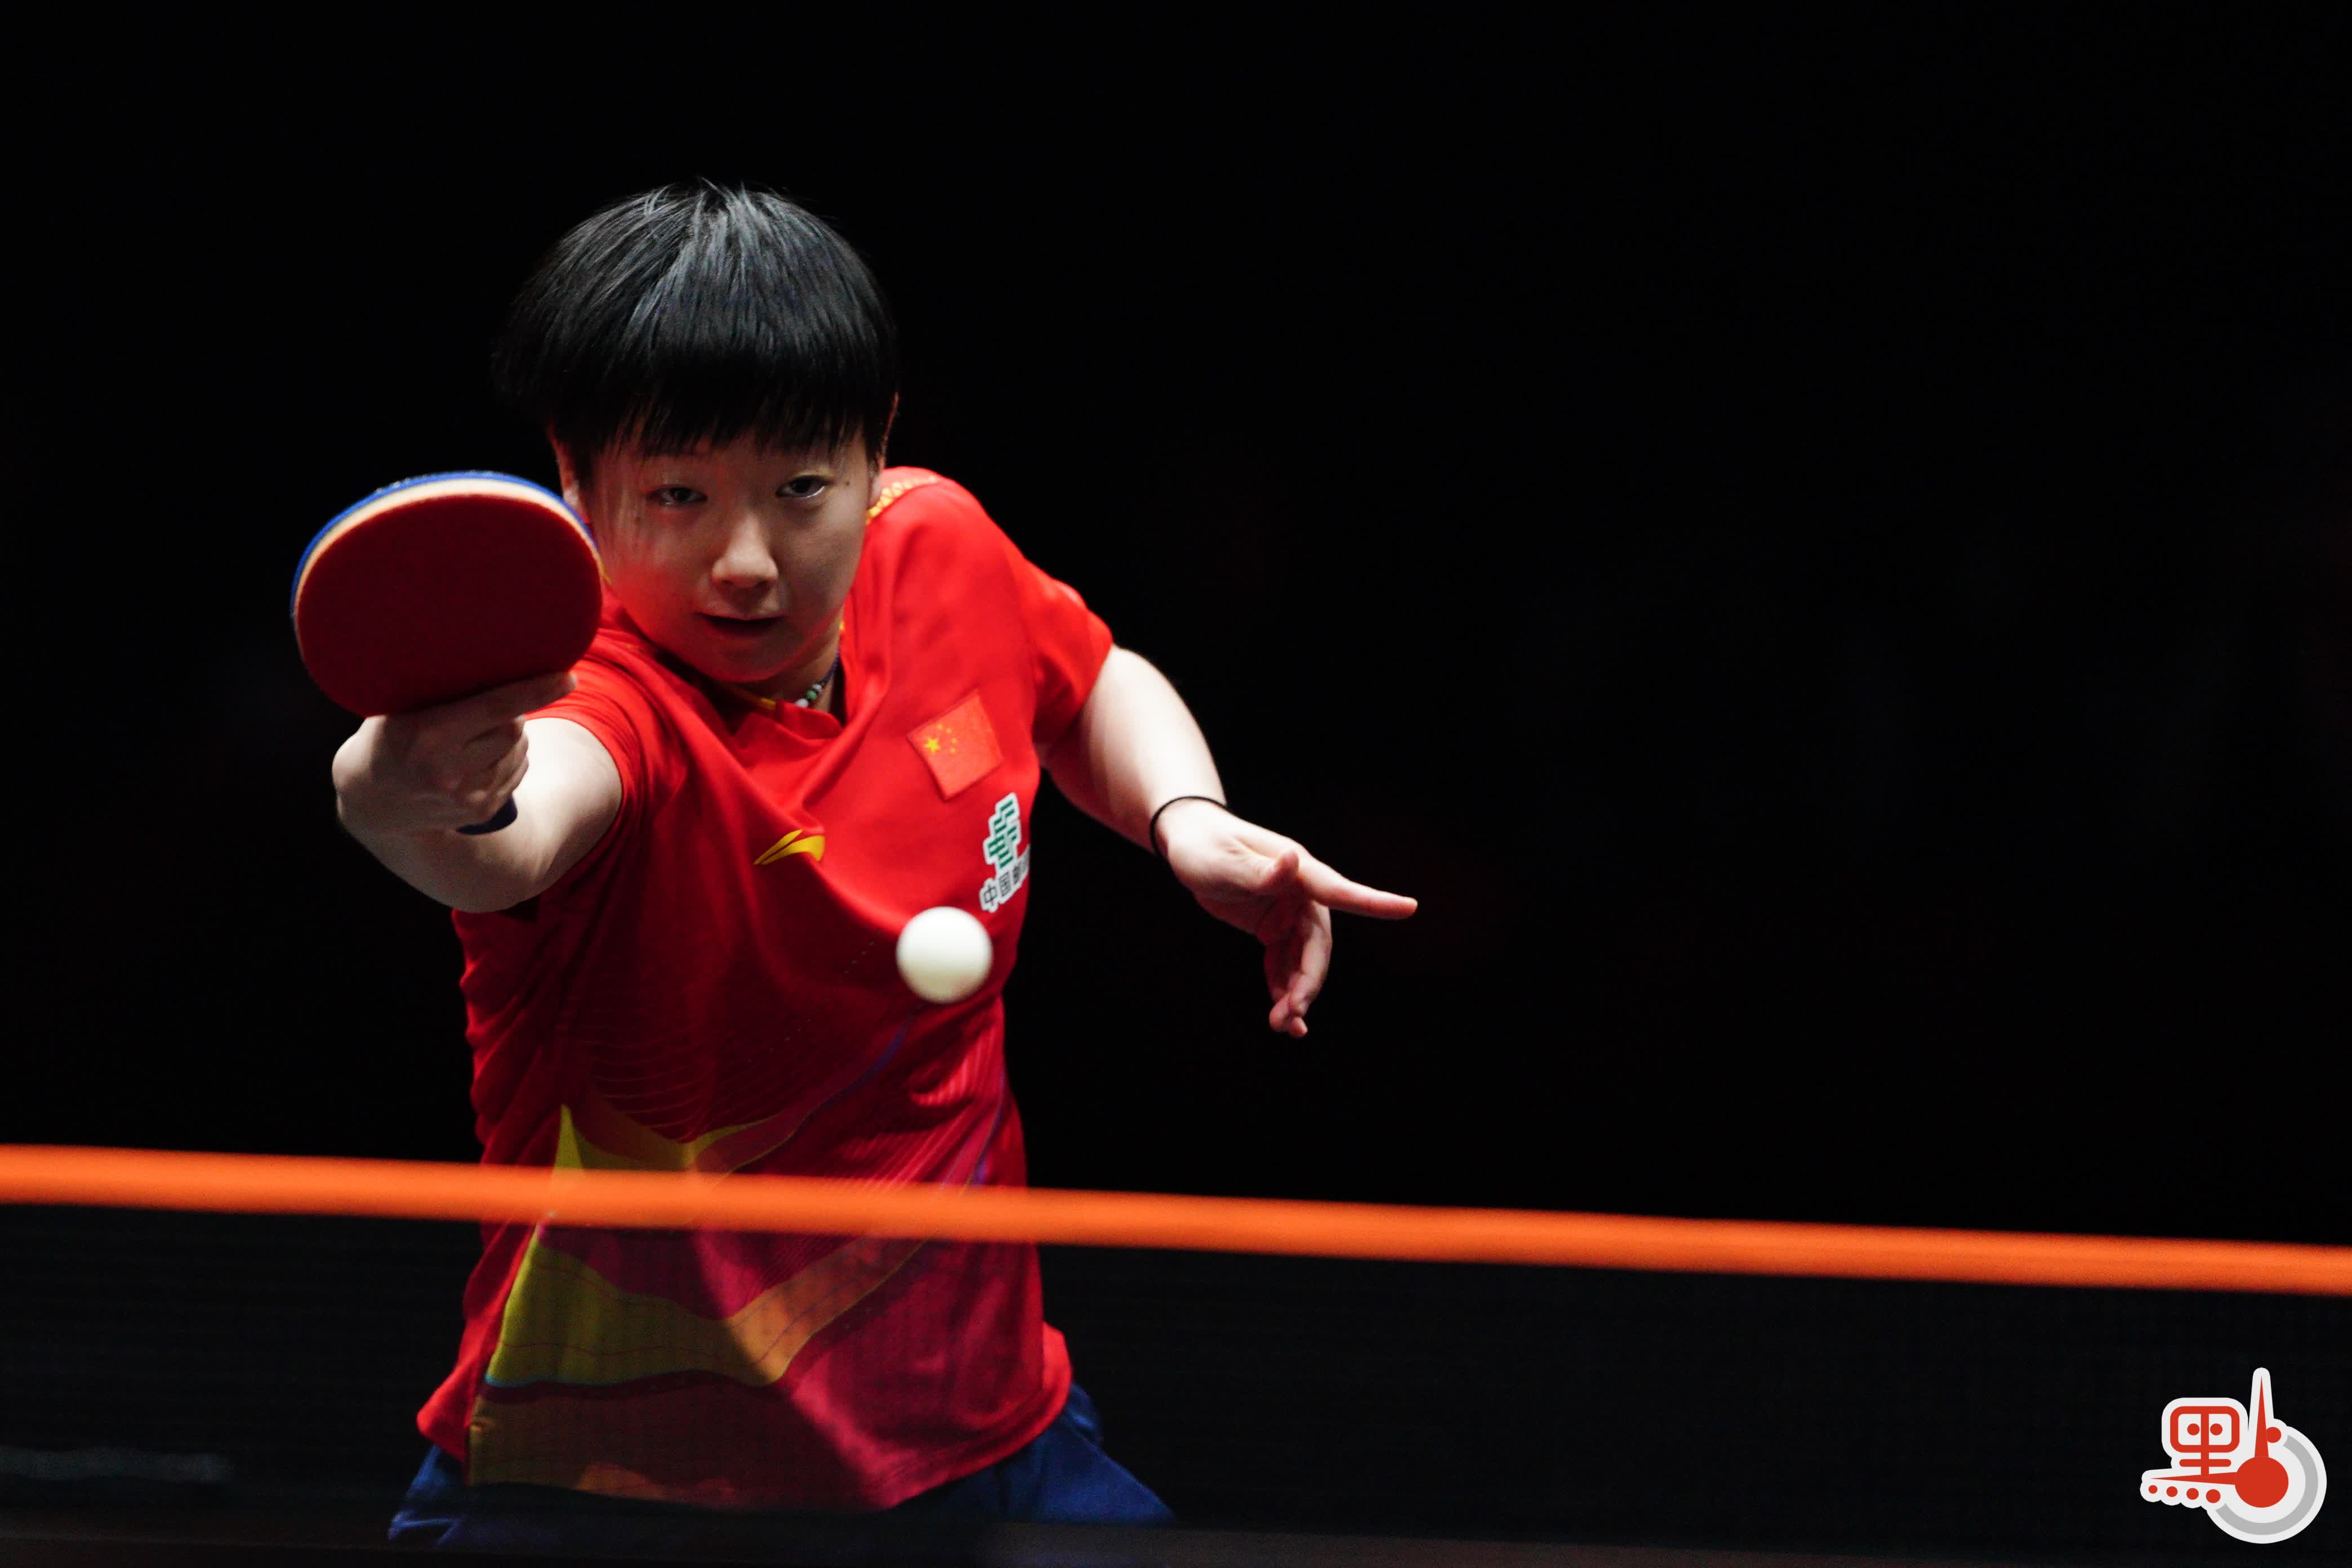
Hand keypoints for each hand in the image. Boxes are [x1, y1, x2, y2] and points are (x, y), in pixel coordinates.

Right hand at [332, 672, 575, 838]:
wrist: (371, 802)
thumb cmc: (389, 737)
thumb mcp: (401, 709)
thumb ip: (442, 689)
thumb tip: (493, 652)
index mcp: (427, 736)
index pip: (496, 707)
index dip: (535, 691)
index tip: (567, 677)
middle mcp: (449, 771)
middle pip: (514, 727)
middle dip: (511, 710)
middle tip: (487, 705)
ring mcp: (467, 797)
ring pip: (519, 749)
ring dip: (510, 735)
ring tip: (475, 733)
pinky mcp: (481, 812)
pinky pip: (518, 770)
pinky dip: (509, 756)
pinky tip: (480, 755)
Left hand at [1157, 801, 1416, 1036]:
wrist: (1188, 844)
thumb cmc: (1205, 846)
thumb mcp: (1225, 862)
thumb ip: (1259, 871)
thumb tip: (1293, 862)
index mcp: (1298, 872)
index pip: (1339, 890)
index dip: (1374, 902)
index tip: (1409, 908)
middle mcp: (1302, 893)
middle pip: (1318, 945)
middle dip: (1309, 982)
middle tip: (1293, 1014)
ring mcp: (1289, 912)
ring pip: (1304, 961)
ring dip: (1297, 993)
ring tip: (1283, 1026)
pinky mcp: (1274, 927)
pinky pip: (1285, 965)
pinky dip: (1283, 990)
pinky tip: (1281, 1016)